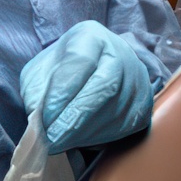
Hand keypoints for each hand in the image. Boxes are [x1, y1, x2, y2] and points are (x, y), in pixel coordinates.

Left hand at [20, 20, 153, 153]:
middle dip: (74, 119)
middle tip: (52, 140)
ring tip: (60, 143)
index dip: (61, 93)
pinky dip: (98, 138)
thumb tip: (39, 119)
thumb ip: (36, 90)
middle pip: (104, 88)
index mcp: (91, 37)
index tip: (43, 119)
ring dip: (84, 133)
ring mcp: (137, 80)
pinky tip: (80, 140)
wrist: (97, 69)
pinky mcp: (144, 104)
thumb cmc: (64, 70)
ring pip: (114, 111)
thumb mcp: (41, 71)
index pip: (80, 62)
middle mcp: (121, 54)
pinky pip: (123, 126)